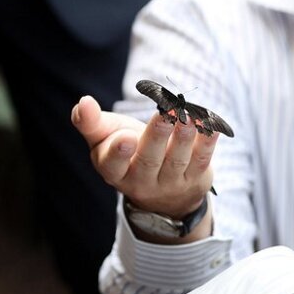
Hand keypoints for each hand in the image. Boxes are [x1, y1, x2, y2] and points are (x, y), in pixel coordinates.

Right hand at [71, 95, 218, 218]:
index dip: (118, 152)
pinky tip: (211, 124)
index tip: (126, 137)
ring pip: (176, 160)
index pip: (113, 165)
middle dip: (158, 135)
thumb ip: (90, 122)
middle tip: (167, 111)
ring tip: (189, 114)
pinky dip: (207, 142)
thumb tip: (83, 102)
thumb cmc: (127, 152)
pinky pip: (201, 160)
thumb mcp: (104, 139)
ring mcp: (170, 182)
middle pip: (149, 159)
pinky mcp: (194, 178)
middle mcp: (142, 180)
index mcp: (114, 171)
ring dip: (184, 136)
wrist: (161, 190)